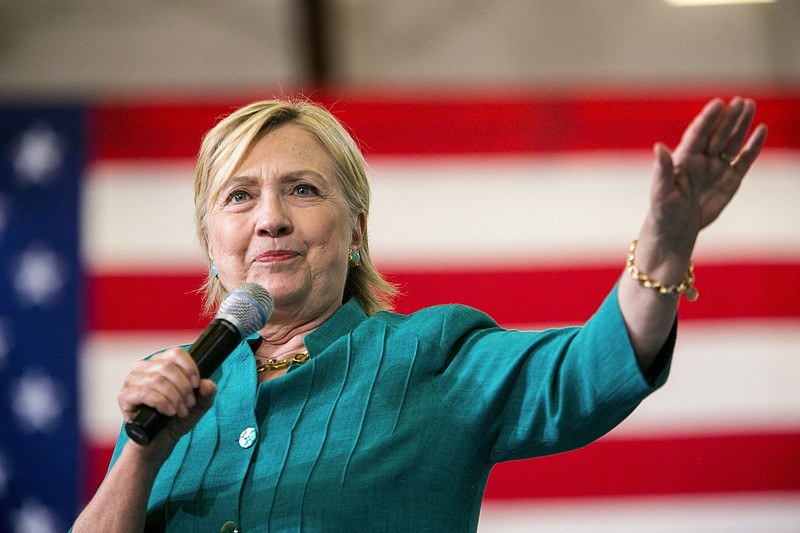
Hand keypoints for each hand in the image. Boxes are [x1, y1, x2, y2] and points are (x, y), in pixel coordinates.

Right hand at [118, 347, 216, 449]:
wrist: (160, 440)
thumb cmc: (176, 418)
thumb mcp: (199, 405)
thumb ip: (207, 393)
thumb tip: (207, 384)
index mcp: (161, 362)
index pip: (176, 353)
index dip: (189, 367)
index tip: (197, 384)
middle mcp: (144, 367)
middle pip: (167, 366)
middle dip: (183, 386)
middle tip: (190, 403)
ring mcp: (132, 380)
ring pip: (156, 379)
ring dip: (174, 397)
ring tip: (181, 410)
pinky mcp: (124, 396)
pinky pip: (144, 393)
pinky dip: (161, 402)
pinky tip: (169, 411)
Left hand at [648, 97, 766, 244]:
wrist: (676, 228)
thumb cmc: (664, 210)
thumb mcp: (661, 190)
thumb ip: (663, 169)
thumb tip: (658, 147)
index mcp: (684, 158)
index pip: (698, 134)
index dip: (707, 119)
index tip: (717, 104)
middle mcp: (702, 159)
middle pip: (717, 133)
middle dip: (729, 117)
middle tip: (740, 101)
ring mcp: (717, 167)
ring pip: (731, 142)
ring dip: (741, 125)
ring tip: (750, 105)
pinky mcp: (731, 179)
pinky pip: (744, 159)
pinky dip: (753, 146)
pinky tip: (761, 130)